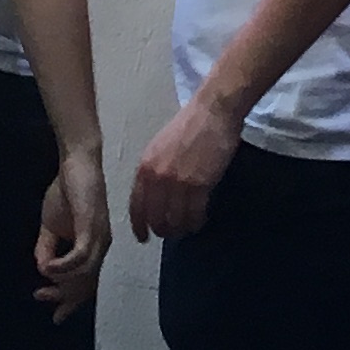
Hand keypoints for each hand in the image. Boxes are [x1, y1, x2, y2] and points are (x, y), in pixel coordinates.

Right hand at [35, 148, 108, 317]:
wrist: (76, 164)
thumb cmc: (66, 192)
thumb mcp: (50, 227)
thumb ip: (47, 249)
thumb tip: (42, 270)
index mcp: (93, 248)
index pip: (87, 283)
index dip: (71, 302)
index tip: (55, 316)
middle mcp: (101, 246)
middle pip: (87, 285)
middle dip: (63, 298)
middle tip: (41, 298)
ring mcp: (99, 237)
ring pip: (85, 275)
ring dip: (61, 284)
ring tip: (42, 284)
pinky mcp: (92, 227)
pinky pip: (80, 257)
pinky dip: (63, 267)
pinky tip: (48, 267)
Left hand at [129, 96, 242, 240]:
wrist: (212, 111)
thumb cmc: (188, 125)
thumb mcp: (160, 147)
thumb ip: (154, 170)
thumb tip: (154, 196)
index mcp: (145, 167)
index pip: (136, 206)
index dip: (139, 225)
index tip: (143, 237)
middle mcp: (157, 178)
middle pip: (155, 218)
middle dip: (163, 230)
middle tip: (171, 232)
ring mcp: (178, 183)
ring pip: (175, 220)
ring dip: (181, 228)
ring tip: (187, 228)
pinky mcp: (199, 185)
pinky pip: (194, 214)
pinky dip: (196, 221)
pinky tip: (200, 220)